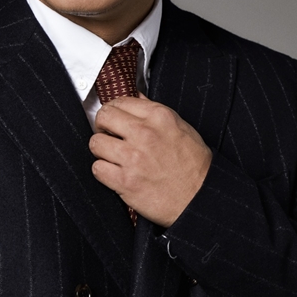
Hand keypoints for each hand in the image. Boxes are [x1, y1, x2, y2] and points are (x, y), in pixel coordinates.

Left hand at [89, 94, 211, 227]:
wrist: (200, 197)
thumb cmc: (194, 165)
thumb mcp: (181, 127)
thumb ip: (155, 112)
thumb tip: (136, 98)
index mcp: (159, 117)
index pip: (120, 101)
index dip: (113, 110)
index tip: (112, 118)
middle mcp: (144, 134)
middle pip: (104, 117)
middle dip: (102, 125)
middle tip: (107, 134)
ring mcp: (133, 157)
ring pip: (96, 143)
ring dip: (101, 150)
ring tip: (112, 156)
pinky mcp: (125, 181)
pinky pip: (97, 168)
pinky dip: (102, 171)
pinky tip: (114, 172)